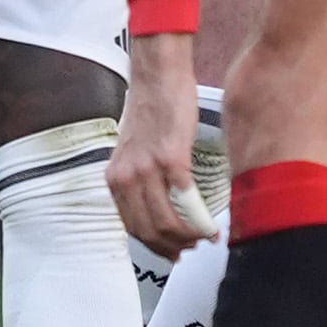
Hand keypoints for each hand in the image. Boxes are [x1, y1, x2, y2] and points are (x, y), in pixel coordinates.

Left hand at [111, 31, 211, 255]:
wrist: (158, 75)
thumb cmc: (152, 106)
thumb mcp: (135, 149)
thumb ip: (141, 176)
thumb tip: (161, 201)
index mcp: (115, 178)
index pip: (132, 227)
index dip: (155, 245)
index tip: (173, 250)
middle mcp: (126, 178)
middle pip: (148, 231)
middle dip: (173, 246)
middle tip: (193, 248)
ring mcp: (148, 169)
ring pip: (166, 221)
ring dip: (189, 236)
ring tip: (206, 237)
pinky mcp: (171, 158)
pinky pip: (185, 200)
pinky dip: (199, 218)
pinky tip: (211, 222)